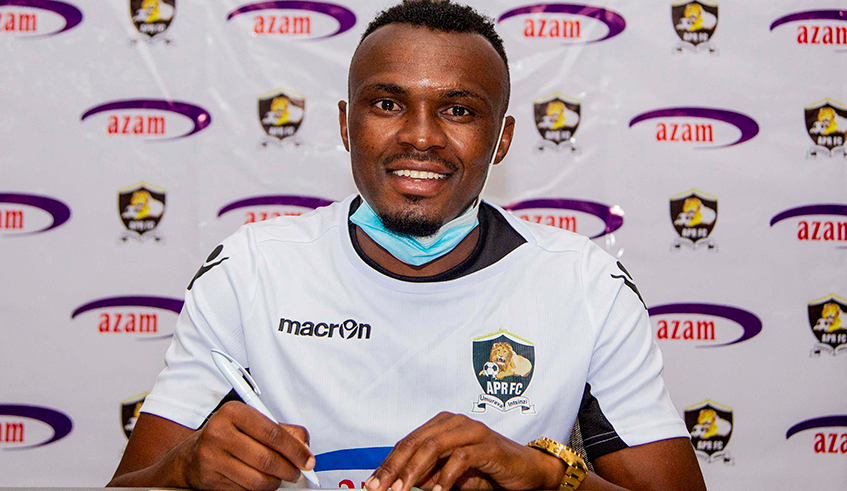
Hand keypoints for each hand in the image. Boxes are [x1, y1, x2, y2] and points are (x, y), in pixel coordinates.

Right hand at [172, 401, 314, 490]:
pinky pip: (245, 490)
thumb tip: (305, 447)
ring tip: (278, 477)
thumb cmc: (230, 436)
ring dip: (275, 482)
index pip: (272, 433)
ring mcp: (212, 457)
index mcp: (234, 412)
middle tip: (296, 472)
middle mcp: (219, 432)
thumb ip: (283, 431)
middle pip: (267, 459)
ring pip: (257, 479)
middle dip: (288, 470)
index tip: (308, 460)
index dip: (295, 450)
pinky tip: (258, 481)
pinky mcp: (210, 479)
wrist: (192, 455)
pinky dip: (258, 489)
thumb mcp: (254, 423)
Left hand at [365, 412, 564, 490]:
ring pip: (434, 445)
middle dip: (395, 467)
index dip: (388, 463)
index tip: (371, 483)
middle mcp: (455, 422)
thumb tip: (398, 484)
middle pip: (416, 442)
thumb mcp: (451, 477)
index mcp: (442, 425)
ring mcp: (472, 431)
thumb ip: (428, 476)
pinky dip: (446, 475)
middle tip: (380, 488)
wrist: (527, 472)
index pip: (408, 442)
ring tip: (402, 490)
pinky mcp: (488, 446)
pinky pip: (461, 457)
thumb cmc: (488, 472)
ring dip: (415, 470)